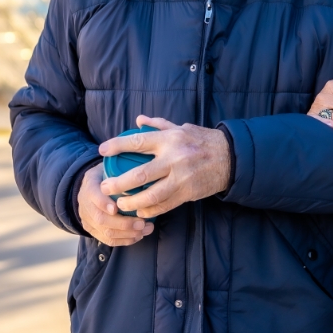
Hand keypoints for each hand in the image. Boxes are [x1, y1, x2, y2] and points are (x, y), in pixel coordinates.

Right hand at [78, 163, 154, 245]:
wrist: (90, 187)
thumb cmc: (107, 174)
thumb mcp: (109, 165)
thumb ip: (120, 166)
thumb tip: (143, 161)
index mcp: (90, 184)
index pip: (93, 195)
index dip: (103, 203)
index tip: (116, 207)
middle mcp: (85, 204)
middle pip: (101, 218)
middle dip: (123, 223)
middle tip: (142, 222)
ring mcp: (88, 219)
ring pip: (106, 232)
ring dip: (128, 233)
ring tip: (146, 229)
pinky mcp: (93, 230)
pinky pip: (108, 240)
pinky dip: (125, 240)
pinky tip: (139, 236)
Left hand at [98, 116, 232, 217]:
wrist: (230, 157)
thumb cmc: (203, 140)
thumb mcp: (182, 128)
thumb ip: (159, 125)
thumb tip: (138, 120)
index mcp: (170, 139)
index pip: (138, 141)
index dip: (117, 146)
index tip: (102, 151)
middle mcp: (174, 158)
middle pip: (140, 174)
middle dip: (119, 183)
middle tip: (105, 187)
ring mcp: (181, 178)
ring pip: (151, 195)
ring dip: (132, 202)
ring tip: (121, 205)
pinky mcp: (188, 192)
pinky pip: (165, 205)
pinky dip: (150, 210)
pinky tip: (141, 212)